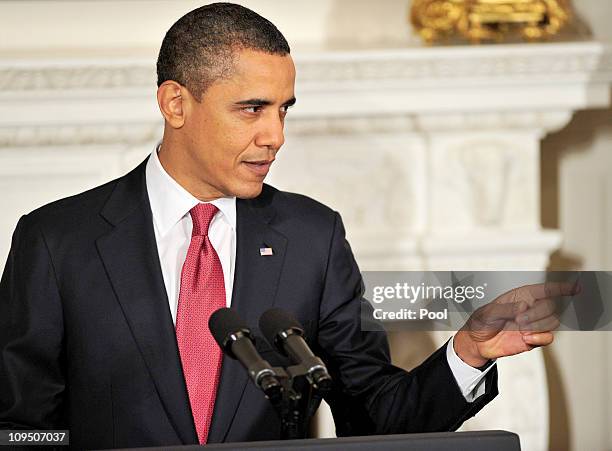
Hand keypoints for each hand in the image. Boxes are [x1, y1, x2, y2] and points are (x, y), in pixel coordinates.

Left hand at [454, 281, 579, 366]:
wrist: (477, 342)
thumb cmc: (481, 322)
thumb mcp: (488, 312)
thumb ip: (505, 309)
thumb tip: (524, 306)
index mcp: (521, 296)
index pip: (545, 289)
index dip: (561, 288)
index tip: (577, 287)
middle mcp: (530, 308)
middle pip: (551, 306)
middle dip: (538, 313)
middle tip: (519, 320)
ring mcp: (533, 324)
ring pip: (553, 321)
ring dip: (539, 325)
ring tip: (520, 329)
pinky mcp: (533, 338)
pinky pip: (548, 337)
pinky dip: (540, 337)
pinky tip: (526, 338)